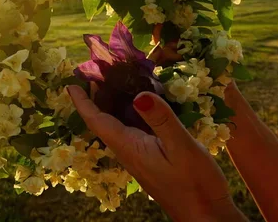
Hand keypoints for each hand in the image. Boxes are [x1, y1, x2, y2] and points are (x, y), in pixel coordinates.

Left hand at [68, 85, 246, 221]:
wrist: (206, 216)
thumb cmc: (196, 184)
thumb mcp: (181, 147)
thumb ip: (161, 120)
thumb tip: (138, 94)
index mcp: (130, 147)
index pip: (97, 121)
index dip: (82, 102)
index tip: (71, 84)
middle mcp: (129, 151)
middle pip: (104, 120)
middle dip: (96, 96)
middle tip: (95, 71)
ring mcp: (139, 155)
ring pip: (118, 124)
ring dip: (113, 102)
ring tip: (115, 78)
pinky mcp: (151, 157)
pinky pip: (133, 129)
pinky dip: (131, 110)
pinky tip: (142, 101)